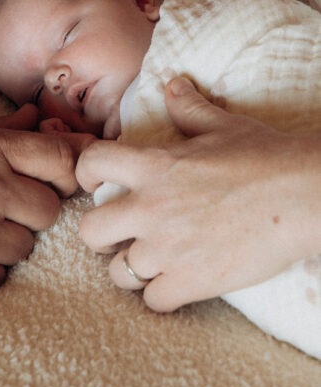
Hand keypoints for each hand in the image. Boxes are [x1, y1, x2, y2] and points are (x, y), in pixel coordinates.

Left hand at [76, 77, 320, 310]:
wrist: (301, 196)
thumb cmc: (264, 156)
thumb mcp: (221, 125)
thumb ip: (188, 107)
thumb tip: (172, 84)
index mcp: (153, 165)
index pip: (91, 163)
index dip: (87, 172)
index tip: (97, 181)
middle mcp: (151, 208)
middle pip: (89, 230)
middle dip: (99, 233)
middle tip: (118, 231)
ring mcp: (169, 249)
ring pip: (117, 273)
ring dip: (129, 268)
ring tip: (148, 260)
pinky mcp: (192, 282)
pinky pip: (152, 302)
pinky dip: (160, 296)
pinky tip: (174, 282)